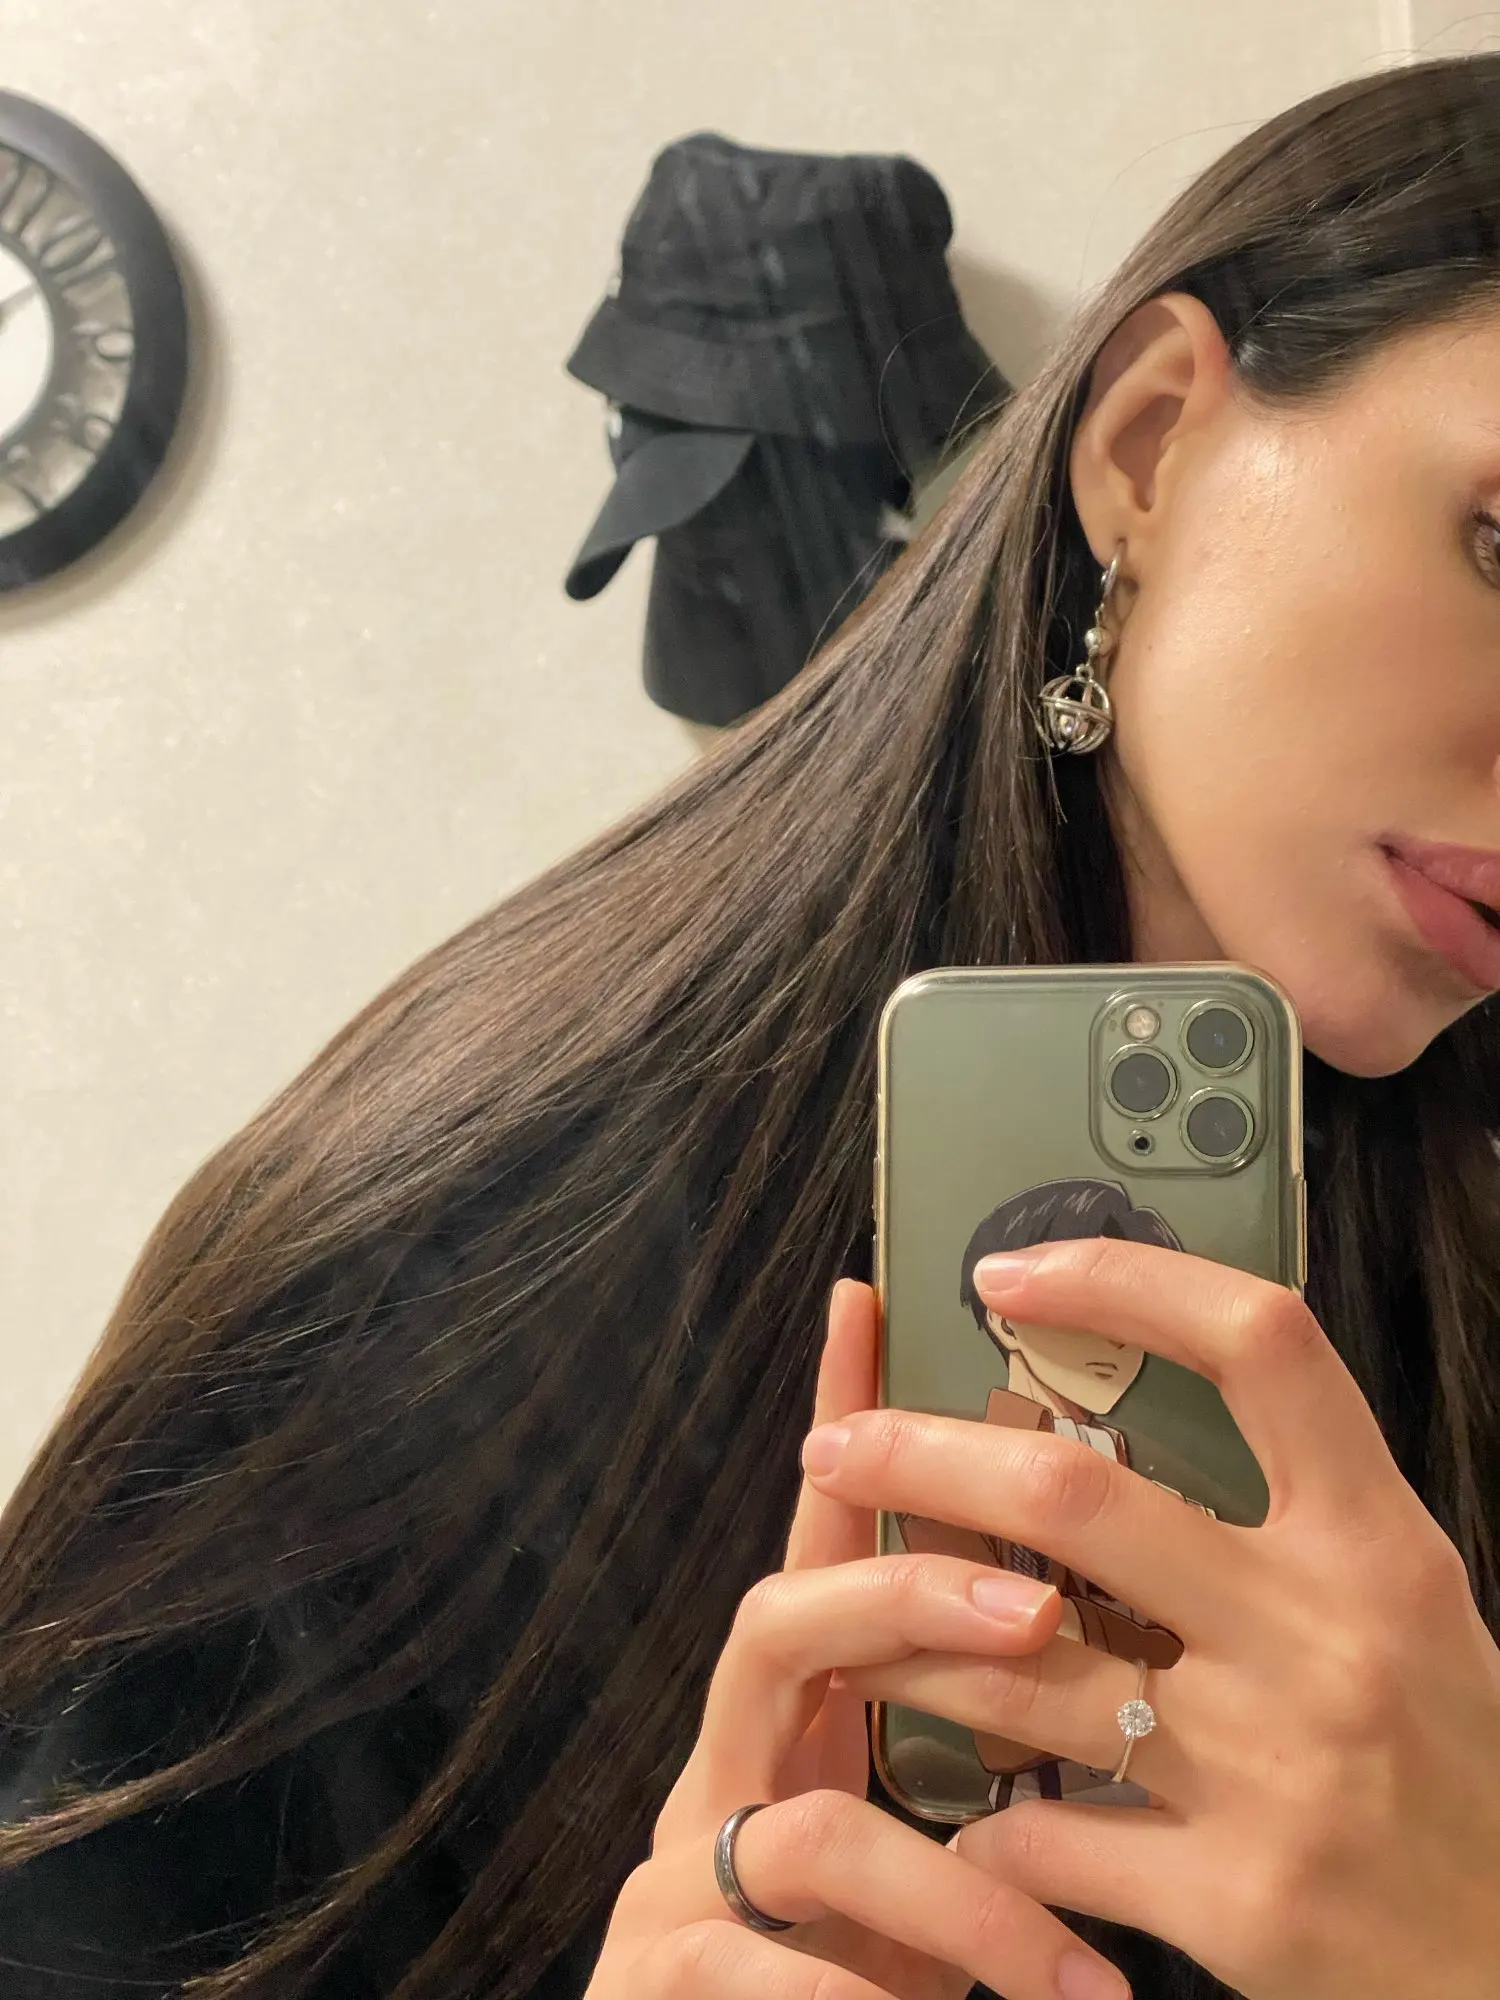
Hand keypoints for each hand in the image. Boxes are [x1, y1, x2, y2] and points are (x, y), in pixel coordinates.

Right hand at [586, 1279, 1130, 1999]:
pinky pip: (762, 1967)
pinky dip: (865, 1998)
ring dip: (950, 1895)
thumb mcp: (923, 1831)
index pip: (822, 1542)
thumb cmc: (859, 1956)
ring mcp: (682, 1867)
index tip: (869, 1300)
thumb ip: (967, 1732)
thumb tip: (1081, 1613)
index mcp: (798, 1717)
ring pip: (809, 1829)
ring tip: (1064, 1967)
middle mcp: (728, 1764)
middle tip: (1038, 1612)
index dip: (837, 1416)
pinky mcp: (660, 1975)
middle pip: (782, 1624)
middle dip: (906, 1598)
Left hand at [804, 1245, 1499, 1999]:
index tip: (1009, 1273)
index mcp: (1372, 1543)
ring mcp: (1274, 1770)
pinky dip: (981, 1825)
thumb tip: (1116, 1419)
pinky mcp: (1236, 1902)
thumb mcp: (1405, 1607)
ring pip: (1018, 1668)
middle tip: (840, 1442)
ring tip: (850, 1625)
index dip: (1124, 1281)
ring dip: (907, 1643)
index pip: (1257, 1345)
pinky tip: (959, 1814)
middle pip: (1075, 1493)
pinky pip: (1047, 1835)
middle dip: (923, 1455)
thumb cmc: (1458, 1767)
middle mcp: (1321, 1636)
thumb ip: (1290, 1520)